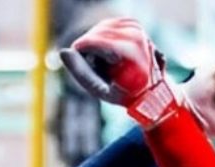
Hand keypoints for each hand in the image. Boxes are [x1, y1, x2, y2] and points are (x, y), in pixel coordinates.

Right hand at [60, 17, 179, 127]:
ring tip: (106, 61)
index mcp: (128, 52)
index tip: (78, 61)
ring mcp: (136, 28)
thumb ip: (80, 72)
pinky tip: (110, 52)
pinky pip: (108, 25)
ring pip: (100, 28)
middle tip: (98, 67)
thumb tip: (64, 52)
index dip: (80, 51)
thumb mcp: (99, 89)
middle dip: (89, 49)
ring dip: (96, 44)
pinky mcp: (134, 24)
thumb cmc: (123, 94)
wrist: (150, 90)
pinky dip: (104, 38)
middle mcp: (135, 36)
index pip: (92, 41)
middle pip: (95, 34)